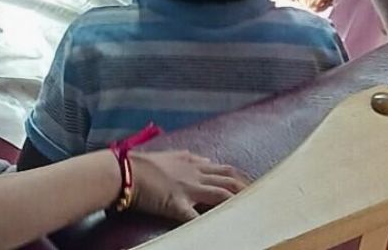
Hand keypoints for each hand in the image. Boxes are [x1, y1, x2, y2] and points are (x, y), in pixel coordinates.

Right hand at [130, 149, 246, 221]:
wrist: (124, 171)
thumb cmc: (143, 164)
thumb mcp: (170, 156)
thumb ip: (190, 158)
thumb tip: (206, 159)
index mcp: (193, 163)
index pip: (225, 169)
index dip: (242, 178)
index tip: (255, 184)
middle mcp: (195, 174)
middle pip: (229, 180)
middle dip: (248, 189)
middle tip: (263, 198)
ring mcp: (188, 189)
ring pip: (220, 194)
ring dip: (237, 202)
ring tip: (252, 211)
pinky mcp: (177, 204)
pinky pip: (195, 216)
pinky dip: (209, 223)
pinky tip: (221, 231)